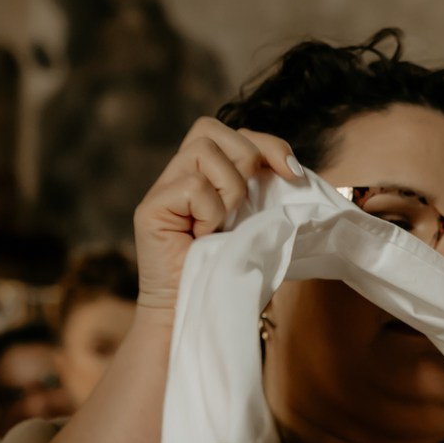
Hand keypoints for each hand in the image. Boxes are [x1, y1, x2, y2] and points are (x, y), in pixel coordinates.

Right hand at [133, 118, 299, 305]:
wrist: (195, 315)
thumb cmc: (228, 276)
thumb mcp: (256, 227)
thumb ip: (264, 194)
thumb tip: (292, 170)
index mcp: (205, 177)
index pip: (233, 133)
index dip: (266, 143)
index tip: (293, 172)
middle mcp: (178, 176)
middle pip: (210, 128)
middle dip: (247, 158)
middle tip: (249, 202)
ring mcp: (161, 191)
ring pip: (202, 149)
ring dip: (229, 189)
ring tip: (223, 225)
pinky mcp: (150, 208)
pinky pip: (192, 185)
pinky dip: (210, 211)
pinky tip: (203, 237)